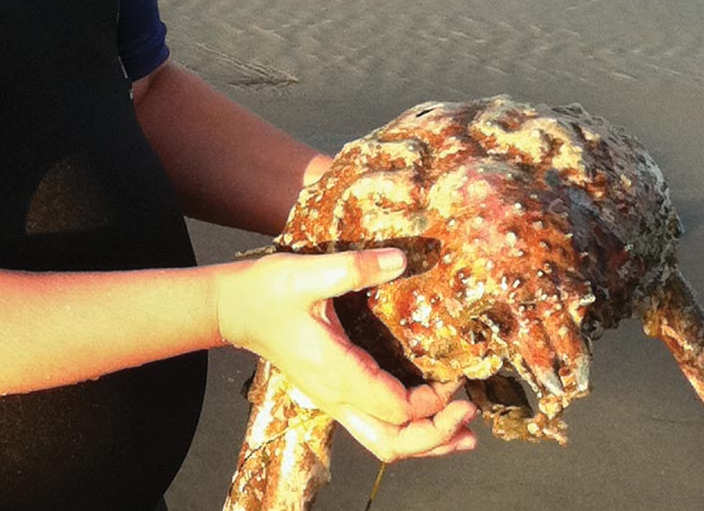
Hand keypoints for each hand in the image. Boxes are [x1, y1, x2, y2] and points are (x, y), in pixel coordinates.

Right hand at [215, 248, 477, 460]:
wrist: (233, 308)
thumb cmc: (268, 291)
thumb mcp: (309, 272)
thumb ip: (355, 268)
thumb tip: (402, 260)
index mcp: (336, 372)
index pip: (396, 407)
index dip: (433, 400)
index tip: (457, 374)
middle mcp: (337, 396)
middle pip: (393, 442)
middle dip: (436, 436)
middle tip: (471, 413)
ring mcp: (334, 400)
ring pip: (384, 443)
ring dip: (426, 443)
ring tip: (463, 433)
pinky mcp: (335, 394)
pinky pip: (376, 427)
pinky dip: (409, 431)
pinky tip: (431, 416)